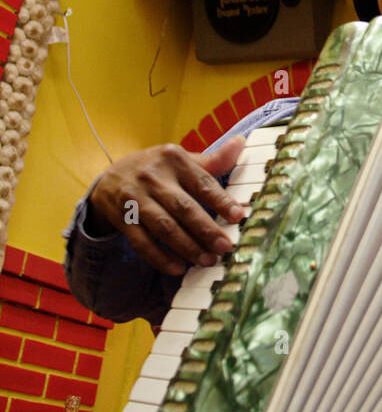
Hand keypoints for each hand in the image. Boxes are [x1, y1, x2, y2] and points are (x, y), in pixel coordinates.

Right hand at [89, 136, 246, 276]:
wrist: (110, 176)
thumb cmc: (156, 169)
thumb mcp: (180, 159)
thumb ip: (212, 159)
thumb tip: (240, 143)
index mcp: (173, 159)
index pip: (202, 182)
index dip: (221, 200)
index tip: (237, 217)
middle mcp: (153, 177)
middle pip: (183, 207)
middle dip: (206, 230)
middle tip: (225, 247)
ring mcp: (135, 198)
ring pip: (164, 227)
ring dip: (187, 247)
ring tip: (207, 260)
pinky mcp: (122, 219)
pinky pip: (142, 242)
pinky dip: (160, 258)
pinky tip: (178, 268)